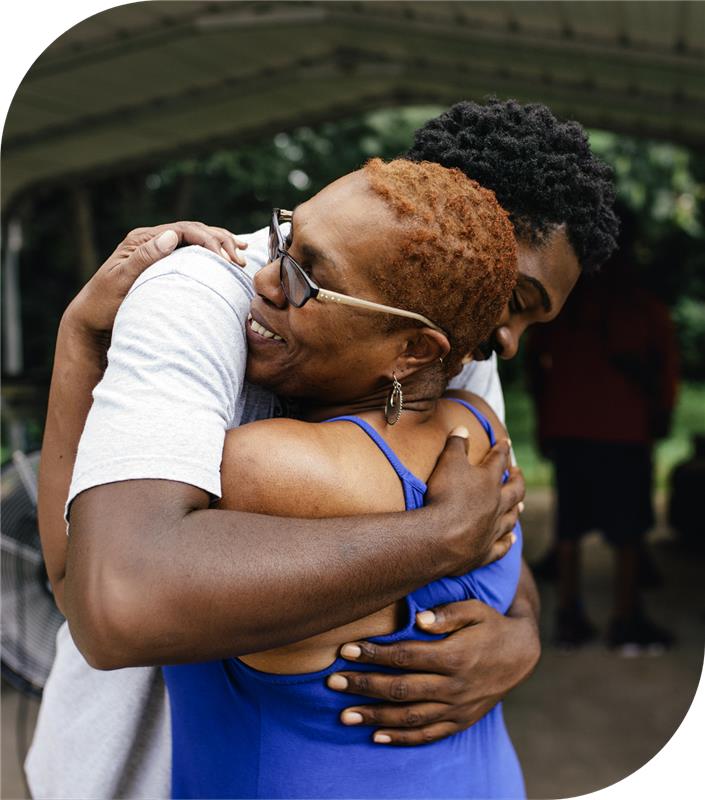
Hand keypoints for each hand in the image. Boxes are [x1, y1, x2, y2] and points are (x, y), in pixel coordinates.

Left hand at [65, 221, 247, 340]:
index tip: (224, 257)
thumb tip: (171, 235)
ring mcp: (157, 251)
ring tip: (241, 253)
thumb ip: (145, 257)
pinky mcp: (164, 263)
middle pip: (194, 229)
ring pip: (196, 238)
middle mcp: (150, 240)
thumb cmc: (104, 304)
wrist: (91, 319)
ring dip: (220, 243)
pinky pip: (192, 251)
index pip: (183, 229)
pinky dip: (212, 252)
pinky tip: (227, 256)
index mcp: (141, 239)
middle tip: (239, 259)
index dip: (207, 239)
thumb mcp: (122, 281)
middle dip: (220, 240)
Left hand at [327, 598, 539, 745]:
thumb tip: (419, 618)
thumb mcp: (475, 609)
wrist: (521, 654)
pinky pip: (428, 735)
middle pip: (401, 689)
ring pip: (410, 717)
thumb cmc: (490, 624)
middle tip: (333, 681)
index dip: (374, 655)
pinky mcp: (461, 721)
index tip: (346, 650)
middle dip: (364, 685)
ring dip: (375, 716)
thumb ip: (448, 613)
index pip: (405, 657)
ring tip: (344, 715)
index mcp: (454, 656)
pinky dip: (402, 738)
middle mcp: (454, 686)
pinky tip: (376, 735)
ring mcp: (457, 708)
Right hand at [425, 429, 524, 573]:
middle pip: (514, 490)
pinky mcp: (485, 551)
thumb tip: (462, 428)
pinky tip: (511, 538)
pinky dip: (507, 541)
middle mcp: (496, 504)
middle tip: (518, 474)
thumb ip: (456, 444)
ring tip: (519, 505)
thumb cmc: (444, 496)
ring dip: (515, 510)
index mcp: (488, 481)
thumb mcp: (447, 462)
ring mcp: (493, 529)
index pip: (499, 460)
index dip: (502, 449)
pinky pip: (502, 546)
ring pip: (510, 518)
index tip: (506, 442)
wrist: (440, 537)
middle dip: (517, 480)